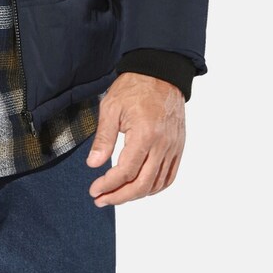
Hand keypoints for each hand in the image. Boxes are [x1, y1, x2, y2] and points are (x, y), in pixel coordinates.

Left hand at [85, 72, 185, 205]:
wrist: (160, 73)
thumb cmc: (134, 87)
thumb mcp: (111, 108)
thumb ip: (103, 139)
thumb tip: (93, 165)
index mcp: (145, 134)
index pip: (126, 171)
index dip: (108, 185)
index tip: (94, 190)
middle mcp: (162, 145)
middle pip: (142, 184)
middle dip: (119, 196)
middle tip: (101, 200)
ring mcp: (173, 147)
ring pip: (156, 184)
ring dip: (136, 195)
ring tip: (117, 195)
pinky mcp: (178, 147)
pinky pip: (169, 176)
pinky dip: (155, 187)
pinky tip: (140, 188)